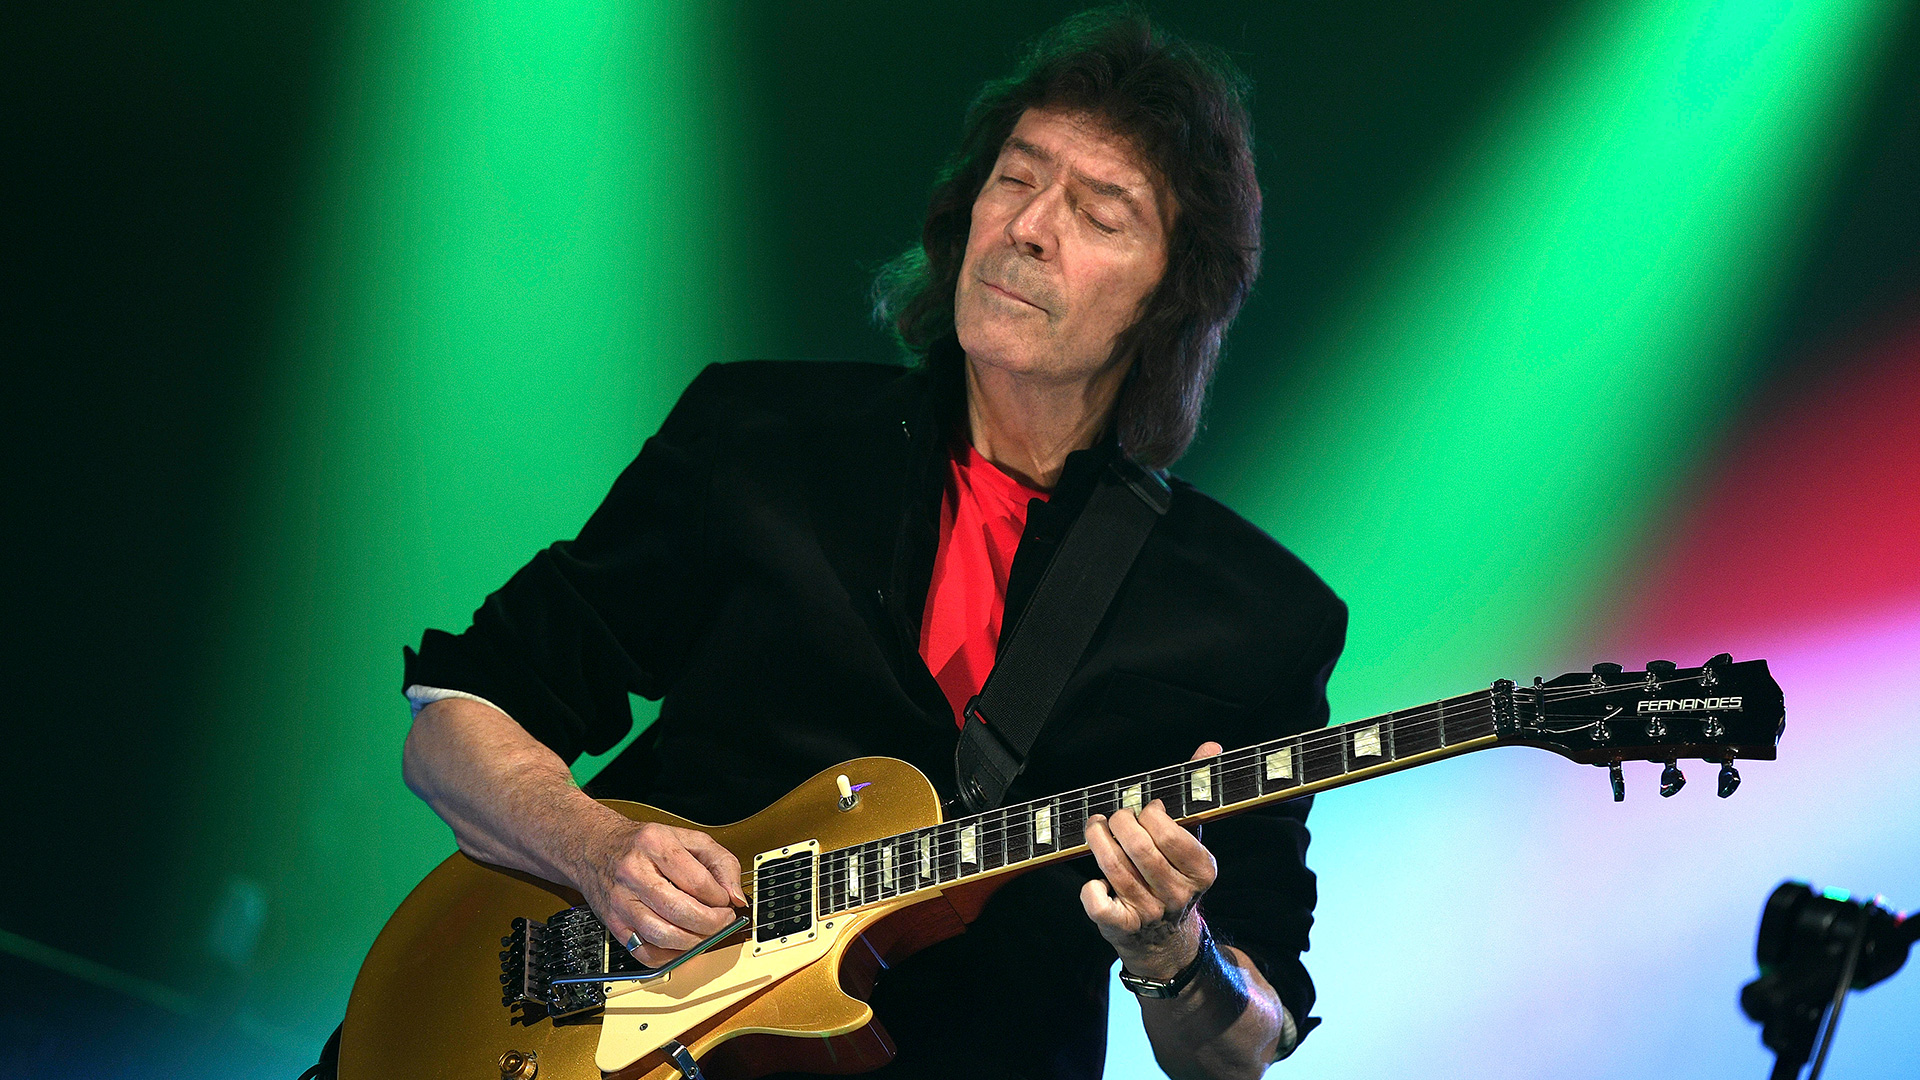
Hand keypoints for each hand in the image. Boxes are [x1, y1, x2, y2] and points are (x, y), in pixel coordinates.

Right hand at [576, 818, 746, 967]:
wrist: (594, 846)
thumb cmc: (642, 844)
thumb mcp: (687, 838)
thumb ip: (721, 862)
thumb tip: (736, 896)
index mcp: (655, 845)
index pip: (698, 882)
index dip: (720, 898)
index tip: (726, 901)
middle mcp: (634, 873)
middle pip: (680, 911)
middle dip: (711, 923)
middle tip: (722, 921)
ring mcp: (621, 901)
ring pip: (662, 936)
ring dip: (693, 942)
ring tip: (704, 932)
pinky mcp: (614, 924)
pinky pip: (644, 953)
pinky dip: (668, 956)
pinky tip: (680, 943)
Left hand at [1081, 741, 1221, 978]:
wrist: (1166, 939)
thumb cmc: (1173, 872)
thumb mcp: (1189, 838)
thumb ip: (1195, 791)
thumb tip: (1210, 747)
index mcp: (1202, 870)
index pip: (1170, 834)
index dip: (1150, 815)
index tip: (1144, 809)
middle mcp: (1179, 895)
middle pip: (1139, 849)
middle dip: (1119, 823)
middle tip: (1114, 816)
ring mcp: (1150, 913)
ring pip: (1115, 870)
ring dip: (1098, 841)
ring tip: (1095, 826)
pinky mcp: (1122, 928)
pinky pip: (1098, 905)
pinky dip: (1091, 888)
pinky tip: (1096, 879)